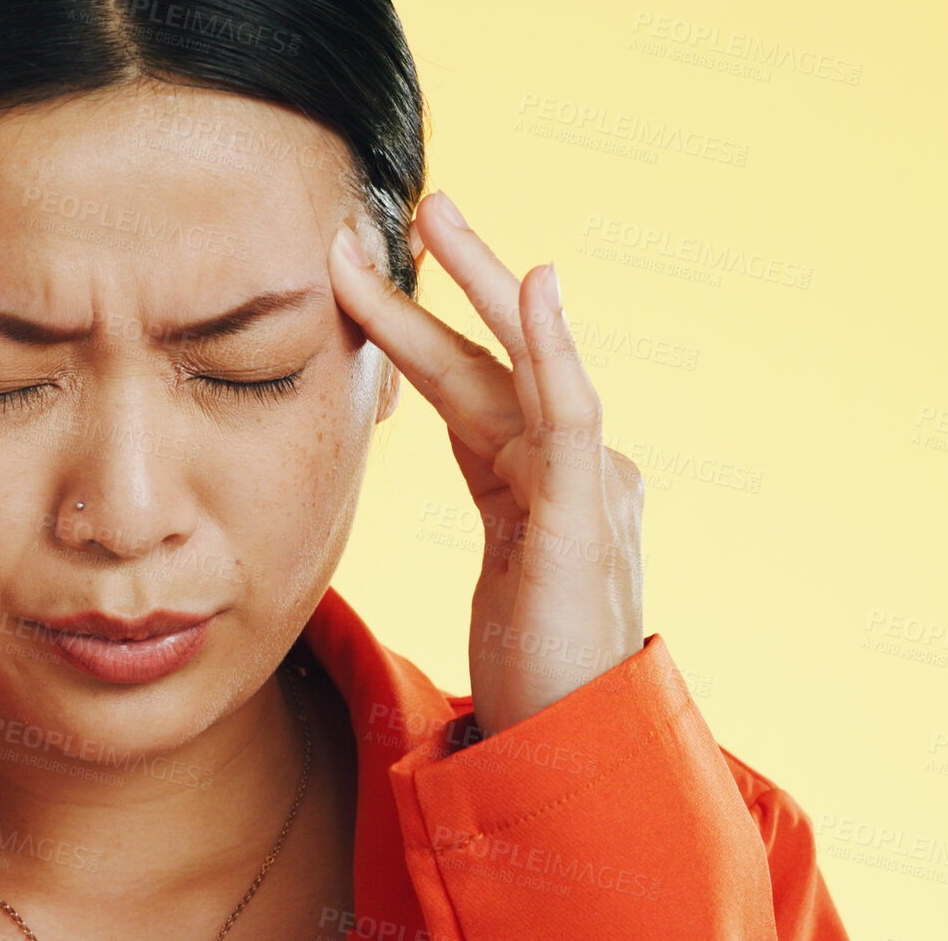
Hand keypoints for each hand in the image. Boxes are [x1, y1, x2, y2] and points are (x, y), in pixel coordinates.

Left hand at [327, 190, 643, 738]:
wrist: (574, 744)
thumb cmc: (537, 662)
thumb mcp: (501, 558)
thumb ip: (493, 489)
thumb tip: (465, 433)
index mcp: (532, 474)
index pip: (465, 380)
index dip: (415, 324)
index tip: (360, 270)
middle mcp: (567, 463)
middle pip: (497, 353)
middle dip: (454, 275)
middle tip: (411, 202)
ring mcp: (585, 482)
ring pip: (519, 365)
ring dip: (478, 285)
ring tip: (436, 216)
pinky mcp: (587, 514)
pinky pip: (568, 415)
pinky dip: (553, 347)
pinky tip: (536, 286)